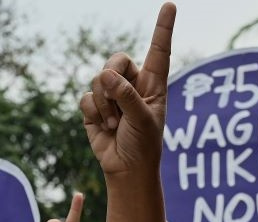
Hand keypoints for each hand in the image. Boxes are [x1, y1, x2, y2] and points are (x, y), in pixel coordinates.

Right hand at [80, 4, 174, 176]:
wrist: (126, 169)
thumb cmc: (143, 145)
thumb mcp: (143, 120)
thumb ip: (127, 96)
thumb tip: (106, 76)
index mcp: (154, 84)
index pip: (159, 50)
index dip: (163, 28)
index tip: (171, 5)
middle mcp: (133, 84)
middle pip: (116, 60)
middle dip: (111, 78)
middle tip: (116, 99)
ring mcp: (113, 95)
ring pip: (98, 80)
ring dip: (104, 104)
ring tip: (115, 123)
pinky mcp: (95, 107)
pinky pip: (86, 97)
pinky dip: (94, 112)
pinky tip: (104, 126)